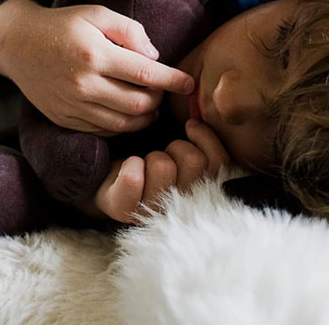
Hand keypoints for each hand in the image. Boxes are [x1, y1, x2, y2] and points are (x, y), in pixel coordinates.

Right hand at [0, 0, 194, 134]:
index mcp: (94, 55)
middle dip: (159, 99)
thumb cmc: (63, 25)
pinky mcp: (64, 119)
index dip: (173, 81)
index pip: (146, 74)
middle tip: (162, 89)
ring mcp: (72, 106)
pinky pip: (103, 131)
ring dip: (144, 116)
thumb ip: (130, 31)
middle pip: (138, 104)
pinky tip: (126, 112)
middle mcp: (83, 84)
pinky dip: (122, 125)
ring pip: (123, 123)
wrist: (17, 45)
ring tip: (150, 103)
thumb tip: (155, 58)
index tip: (189, 84)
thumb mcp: (97, 14)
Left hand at [86, 119, 230, 222]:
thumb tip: (200, 115)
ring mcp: (151, 211)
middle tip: (166, 151)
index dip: (207, 139)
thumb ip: (200, 142)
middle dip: (177, 147)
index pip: (219, 164)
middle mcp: (180, 207)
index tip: (191, 125)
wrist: (109, 179)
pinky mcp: (123, 209)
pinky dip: (130, 164)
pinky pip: (133, 178)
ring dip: (153, 156)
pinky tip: (130, 166)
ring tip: (146, 161)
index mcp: (199, 193)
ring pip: (164, 167)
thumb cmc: (151, 162)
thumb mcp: (180, 152)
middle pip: (194, 162)